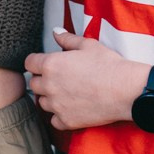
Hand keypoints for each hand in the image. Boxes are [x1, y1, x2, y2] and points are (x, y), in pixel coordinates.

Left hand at [25, 28, 145, 129]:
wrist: (125, 90)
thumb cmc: (108, 65)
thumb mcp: (88, 45)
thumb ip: (67, 39)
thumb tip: (55, 32)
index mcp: (51, 64)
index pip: (29, 63)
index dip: (36, 62)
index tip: (44, 63)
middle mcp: (49, 86)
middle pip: (34, 84)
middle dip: (43, 80)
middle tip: (59, 77)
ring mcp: (57, 106)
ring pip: (42, 103)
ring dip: (50, 98)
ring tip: (66, 93)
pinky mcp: (66, 121)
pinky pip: (54, 120)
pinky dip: (59, 116)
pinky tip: (71, 108)